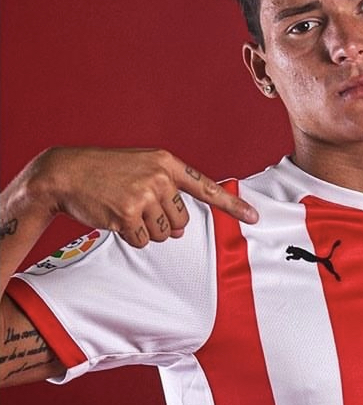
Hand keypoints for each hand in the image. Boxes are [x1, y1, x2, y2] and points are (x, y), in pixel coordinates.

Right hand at [20, 146, 258, 246]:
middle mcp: (159, 178)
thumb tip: (178, 231)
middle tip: (136, 205)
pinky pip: (143, 242)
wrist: (65, 173)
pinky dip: (131, 237)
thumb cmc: (105, 173)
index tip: (255, 217)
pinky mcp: (128, 214)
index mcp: (166, 163)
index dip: (232, 205)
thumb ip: (167, 196)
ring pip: (163, 234)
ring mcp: (144, 196)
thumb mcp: (141, 171)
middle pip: (181, 220)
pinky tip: (116, 219)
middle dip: (161, 221)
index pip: (206, 188)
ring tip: (123, 209)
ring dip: (145, 230)